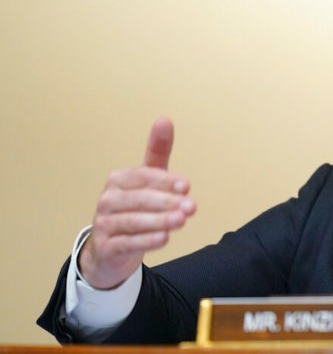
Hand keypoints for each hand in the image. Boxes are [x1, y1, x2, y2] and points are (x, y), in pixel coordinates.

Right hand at [78, 117, 196, 288]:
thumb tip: (164, 119)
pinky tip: (165, 239)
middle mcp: (108, 199)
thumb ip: (157, 152)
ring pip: (134, 221)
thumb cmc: (134, 207)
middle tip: (191, 207)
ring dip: (160, 221)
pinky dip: (147, 241)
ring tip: (181, 221)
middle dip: (168, 202)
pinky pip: (127, 243)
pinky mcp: (107, 247)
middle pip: (141, 199)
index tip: (187, 186)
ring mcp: (104, 224)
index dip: (166, 181)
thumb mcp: (147, 180)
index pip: (145, 177)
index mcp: (119, 179)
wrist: (110, 248)